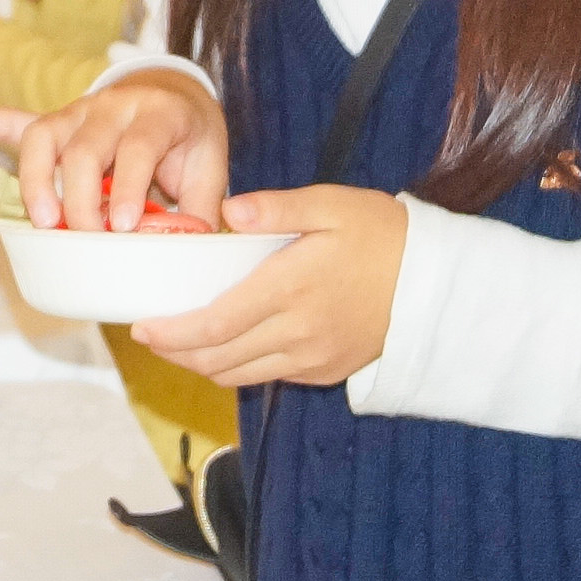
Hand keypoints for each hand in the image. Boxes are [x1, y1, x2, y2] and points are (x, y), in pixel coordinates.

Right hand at [0, 70, 225, 229]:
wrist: (176, 96)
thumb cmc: (189, 141)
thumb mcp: (210, 169)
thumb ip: (202, 209)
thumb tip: (188, 250)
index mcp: (159, 114)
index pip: (137, 146)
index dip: (128, 186)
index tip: (124, 226)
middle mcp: (113, 106)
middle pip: (83, 148)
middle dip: (79, 198)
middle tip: (86, 236)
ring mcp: (78, 112)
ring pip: (43, 138)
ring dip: (36, 181)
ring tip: (43, 221)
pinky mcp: (56, 123)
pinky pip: (15, 121)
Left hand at [131, 184, 405, 387]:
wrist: (438, 282)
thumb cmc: (384, 235)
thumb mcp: (332, 205)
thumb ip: (275, 208)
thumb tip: (227, 211)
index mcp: (291, 289)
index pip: (215, 325)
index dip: (172, 333)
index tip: (142, 328)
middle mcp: (298, 333)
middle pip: (217, 359)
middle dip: (176, 352)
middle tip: (151, 335)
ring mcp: (312, 358)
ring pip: (239, 375)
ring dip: (202, 364)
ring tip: (180, 343)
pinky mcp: (325, 372)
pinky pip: (268, 376)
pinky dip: (238, 366)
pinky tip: (228, 344)